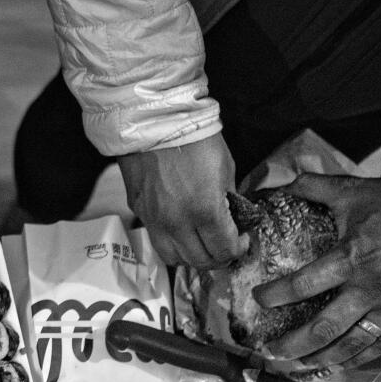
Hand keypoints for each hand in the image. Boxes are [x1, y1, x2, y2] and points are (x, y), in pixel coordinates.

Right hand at [117, 132, 246, 268]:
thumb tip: (231, 218)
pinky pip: (156, 238)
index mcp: (205, 211)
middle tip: (224, 245)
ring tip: (199, 243)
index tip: (242, 240)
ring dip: (191, 256)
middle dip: (217, 257)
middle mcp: (177, 223)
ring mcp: (154, 219)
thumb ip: (228, 199)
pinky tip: (179, 227)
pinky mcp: (138, 210)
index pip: (224, 250)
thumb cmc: (196, 139)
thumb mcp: (226, 168)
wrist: (155, 121)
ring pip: (173, 257)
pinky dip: (171, 241)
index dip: (238, 249)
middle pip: (199, 261)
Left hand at [254, 173, 380, 373]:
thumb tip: (279, 184)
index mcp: (350, 257)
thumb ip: (313, 188)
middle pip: (324, 327)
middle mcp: (369, 287)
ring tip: (300, 366)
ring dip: (322, 358)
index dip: (275, 296)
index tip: (257, 300)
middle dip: (293, 343)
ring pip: (352, 343)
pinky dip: (360, 359)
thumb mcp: (351, 190)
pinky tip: (340, 366)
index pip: (303, 285)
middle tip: (270, 350)